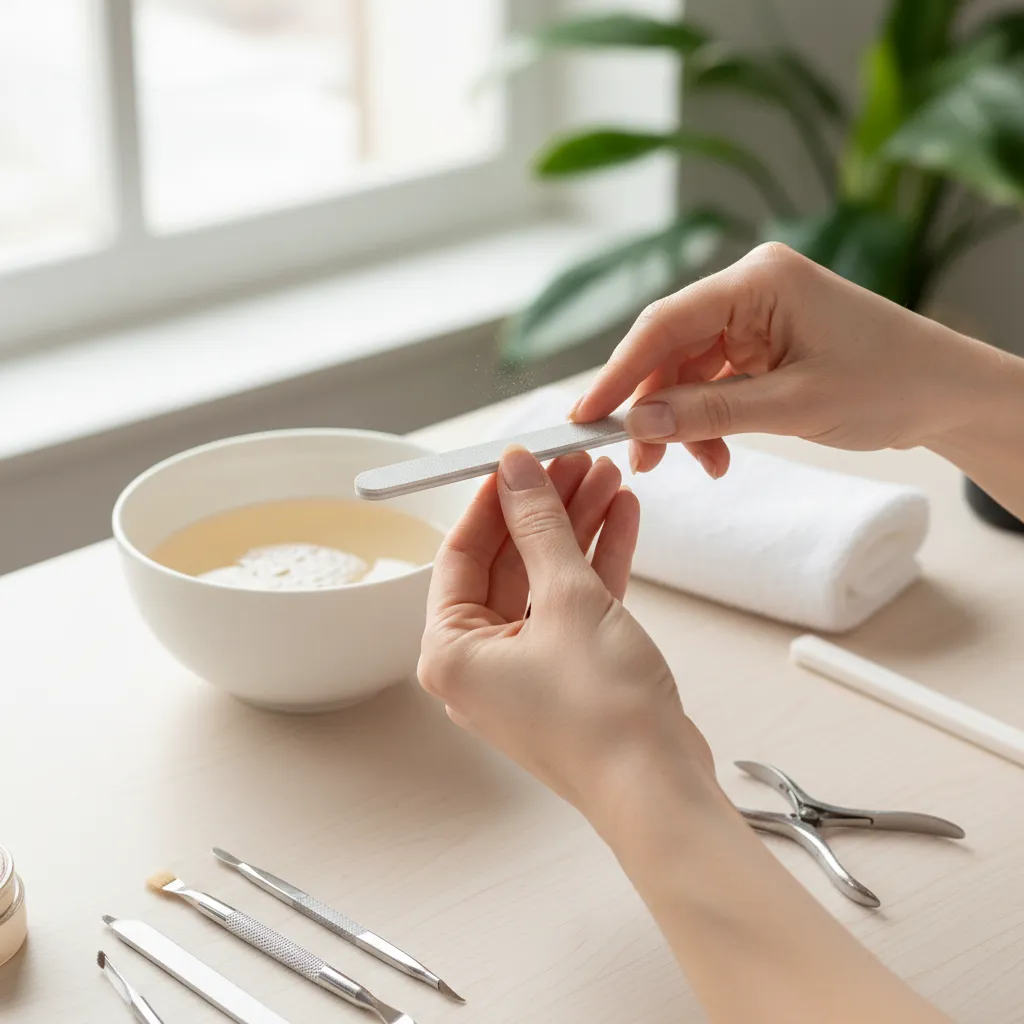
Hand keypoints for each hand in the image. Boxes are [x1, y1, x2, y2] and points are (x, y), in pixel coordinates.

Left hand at [418, 446, 712, 823]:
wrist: (660, 787)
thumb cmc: (602, 712)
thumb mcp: (567, 598)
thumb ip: (541, 527)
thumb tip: (518, 471)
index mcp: (452, 652)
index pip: (461, 554)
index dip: (493, 500)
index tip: (520, 459)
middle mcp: (481, 664)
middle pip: (507, 563)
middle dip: (545, 509)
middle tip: (575, 462)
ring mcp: (527, 670)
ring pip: (546, 580)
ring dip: (576, 529)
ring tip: (607, 477)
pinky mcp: (570, 674)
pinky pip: (574, 605)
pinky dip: (597, 563)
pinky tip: (623, 518)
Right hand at [571, 242, 988, 478]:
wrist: (949, 394)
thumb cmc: (890, 384)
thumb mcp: (793, 407)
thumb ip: (709, 414)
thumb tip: (636, 425)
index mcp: (759, 281)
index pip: (665, 323)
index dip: (619, 372)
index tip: (587, 416)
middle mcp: (751, 289)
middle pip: (670, 348)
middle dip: (652, 406)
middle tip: (639, 459)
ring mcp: (756, 315)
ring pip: (687, 370)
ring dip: (682, 421)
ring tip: (693, 464)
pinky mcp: (763, 342)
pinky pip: (713, 381)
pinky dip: (707, 419)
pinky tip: (716, 454)